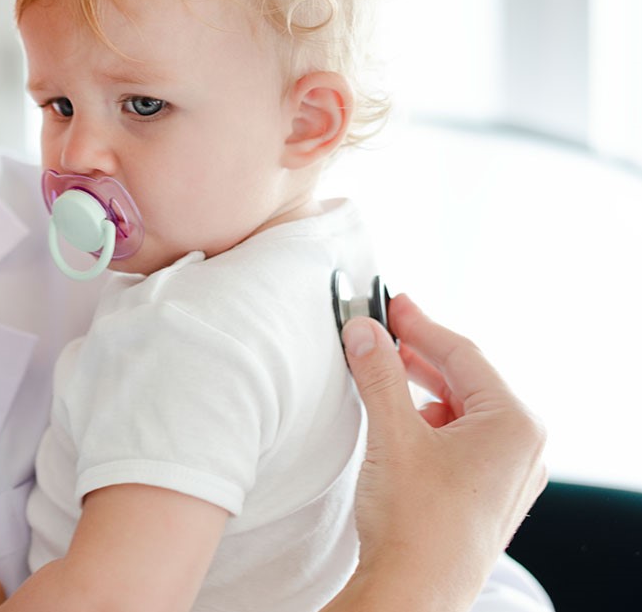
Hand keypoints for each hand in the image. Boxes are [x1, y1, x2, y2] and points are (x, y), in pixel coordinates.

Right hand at [330, 294, 546, 611]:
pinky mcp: (487, 495)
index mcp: (515, 425)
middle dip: (420, 356)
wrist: (414, 593)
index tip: (391, 304)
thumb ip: (379, 375)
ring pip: (462, 411)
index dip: (421, 325)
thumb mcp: (392, 435)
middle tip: (381, 332)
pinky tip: (398, 423)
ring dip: (422, 390)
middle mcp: (523, 447)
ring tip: (382, 374)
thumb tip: (364, 331)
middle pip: (467, 381)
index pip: (464, 355)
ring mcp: (508, 475)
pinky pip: (462, 440)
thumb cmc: (416, 523)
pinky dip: (429, 423)